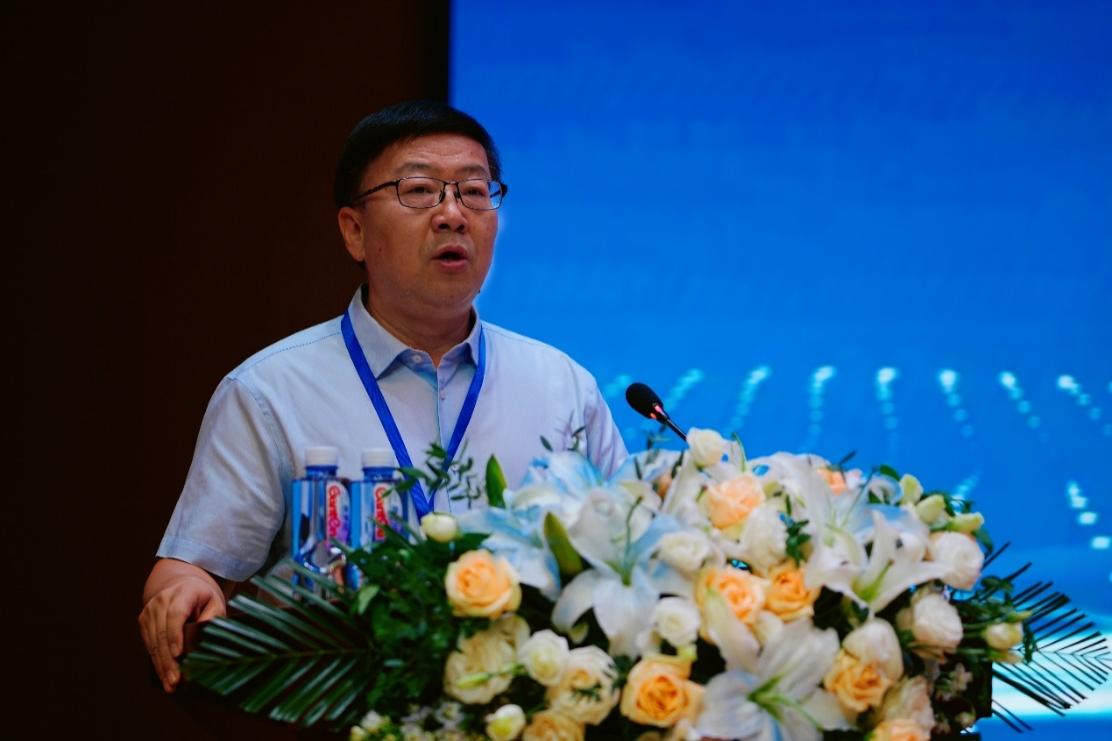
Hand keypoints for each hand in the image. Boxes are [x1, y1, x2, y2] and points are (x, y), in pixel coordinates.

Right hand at [138, 559, 228, 692]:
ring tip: (170, 685)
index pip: (176, 615)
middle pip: (162, 633)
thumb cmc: (203, 598)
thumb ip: (213, 616)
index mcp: (183, 592)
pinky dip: (156, 661)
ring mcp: (150, 610)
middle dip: (168, 660)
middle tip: (175, 681)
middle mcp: (162, 600)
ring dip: (161, 665)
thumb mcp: (215, 602)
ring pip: (153, 642)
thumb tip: (205, 635)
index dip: (175, 635)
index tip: (178, 654)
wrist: (182, 584)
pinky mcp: (143, 620)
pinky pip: (148, 644)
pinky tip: (163, 675)